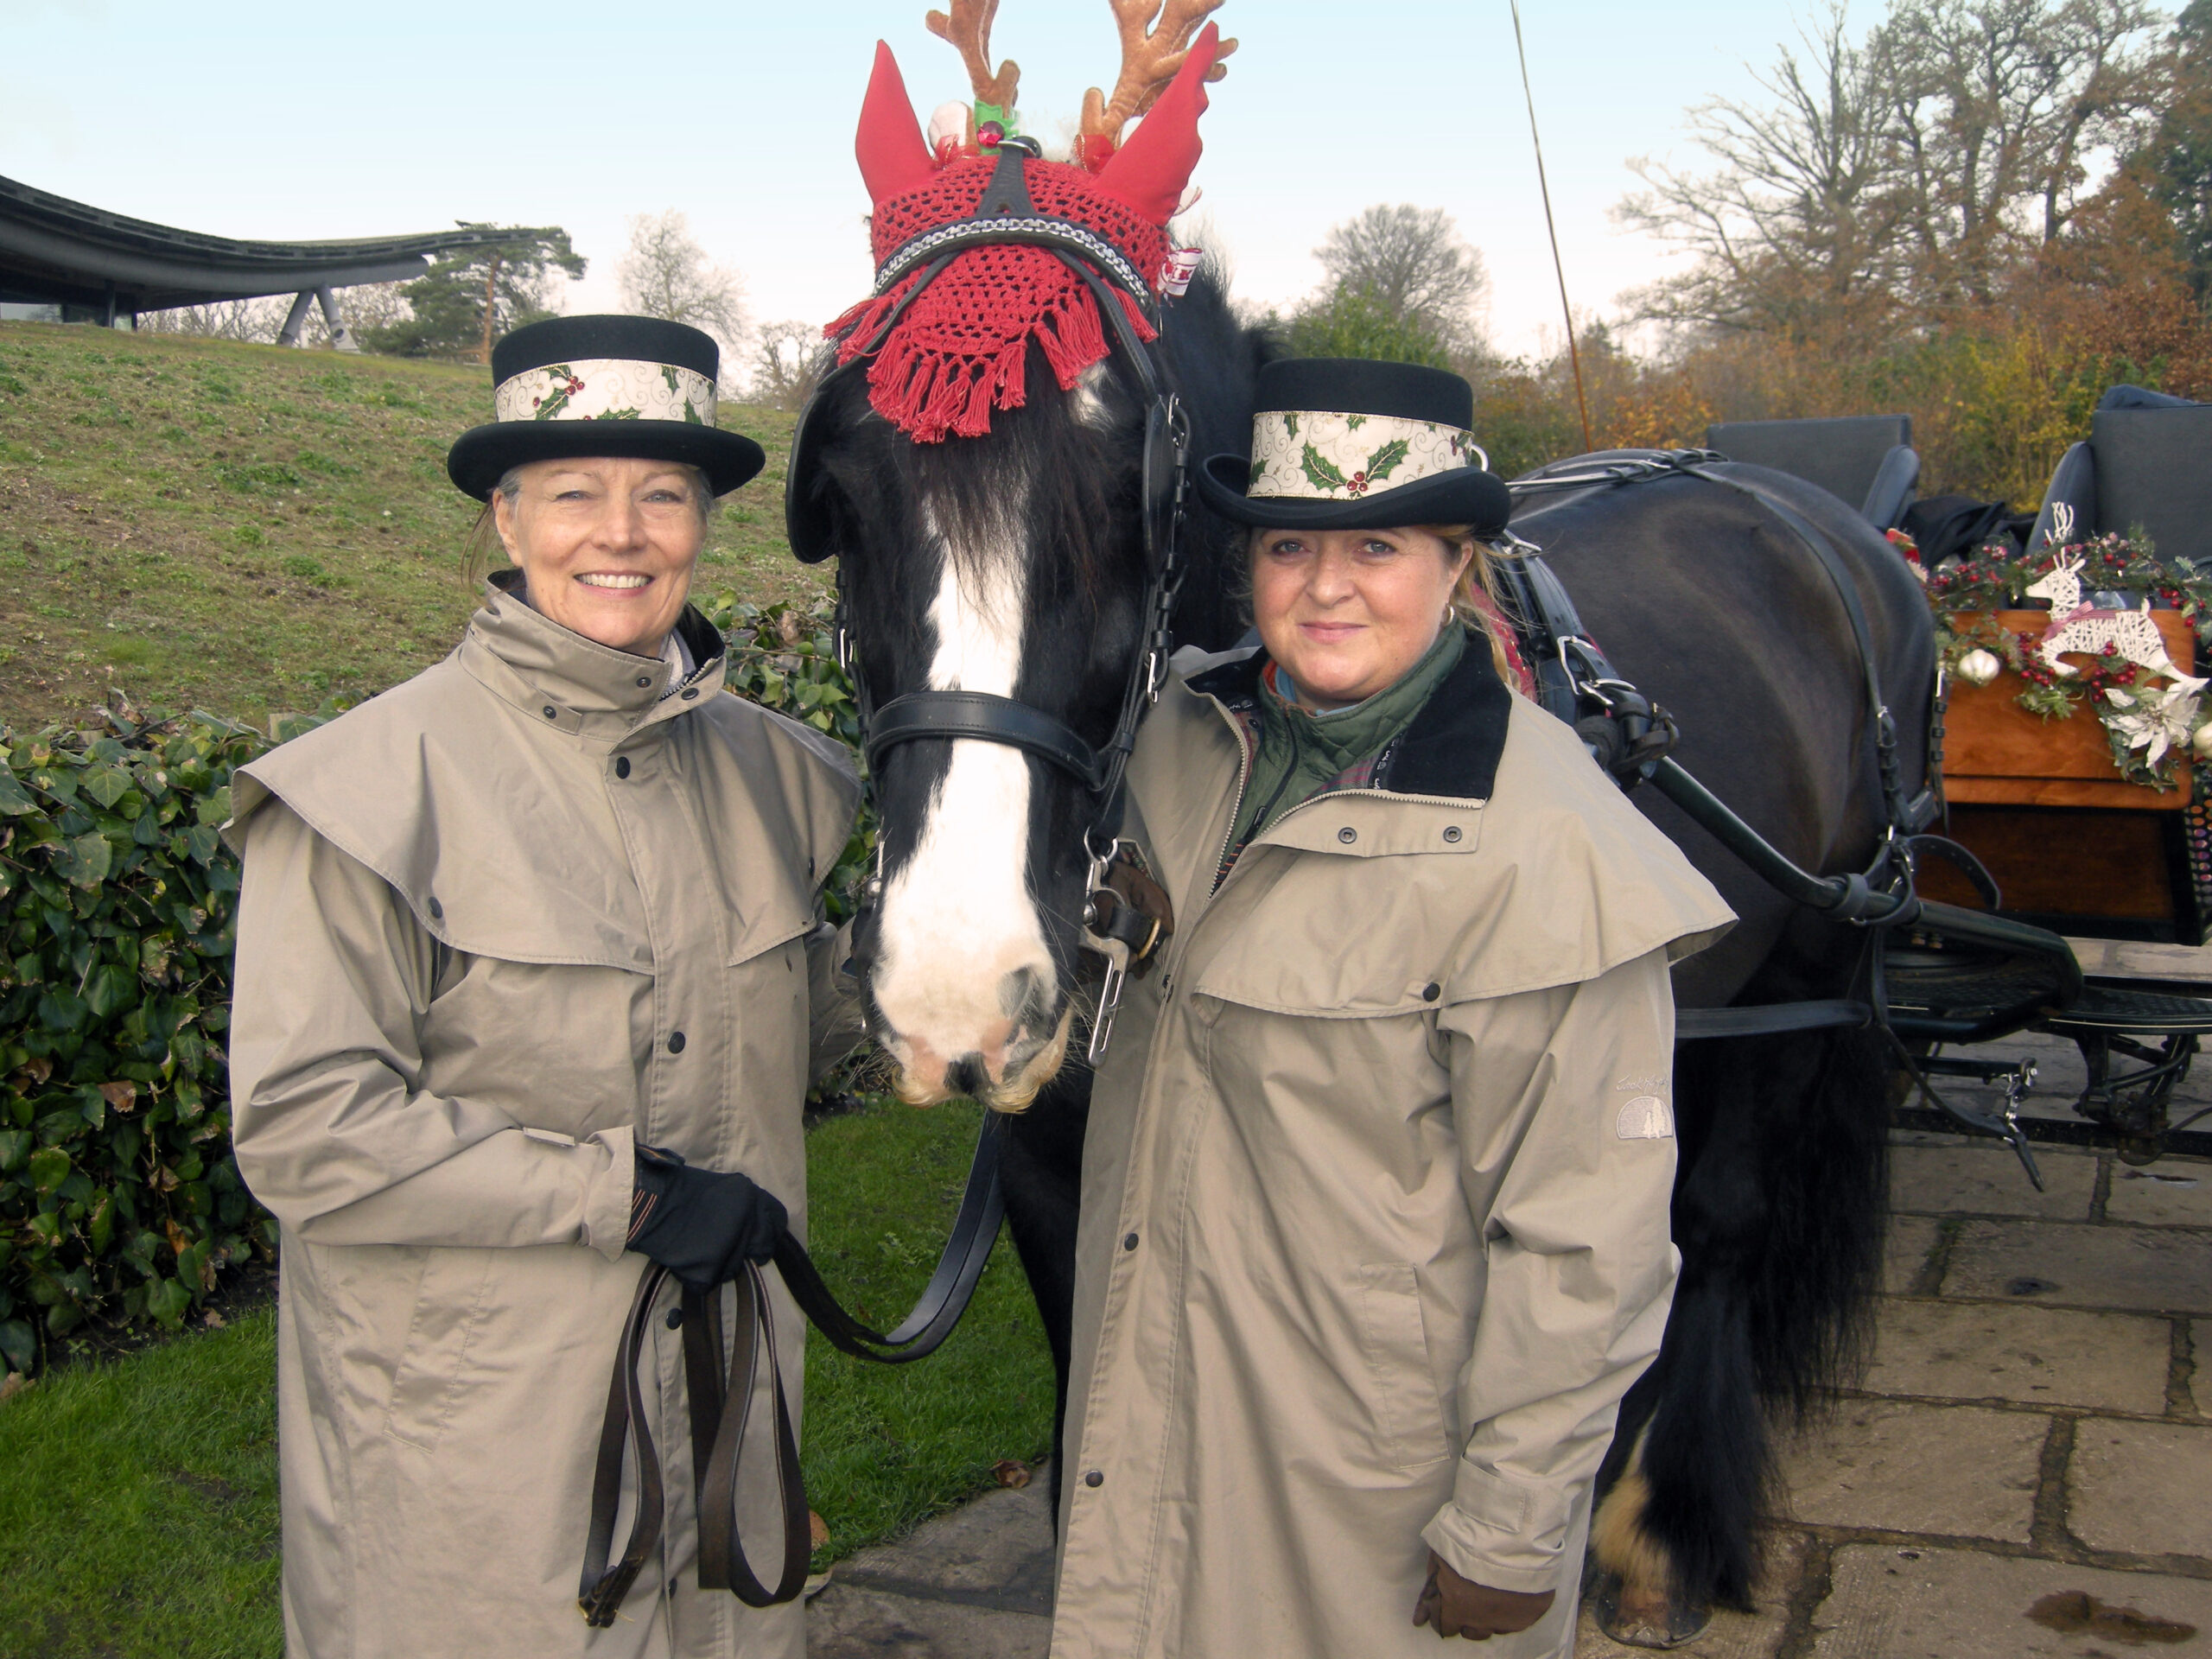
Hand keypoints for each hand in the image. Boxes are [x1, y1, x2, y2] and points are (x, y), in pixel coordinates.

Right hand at [627, 1145, 787, 1288]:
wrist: (647, 1204)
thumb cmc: (681, 1191)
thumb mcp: (723, 1187)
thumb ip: (745, 1206)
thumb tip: (758, 1225)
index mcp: (751, 1199)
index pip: (777, 1221)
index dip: (770, 1232)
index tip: (760, 1238)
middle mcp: (745, 1223)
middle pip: (761, 1250)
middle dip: (749, 1252)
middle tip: (726, 1249)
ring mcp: (728, 1248)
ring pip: (734, 1269)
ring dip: (720, 1264)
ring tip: (699, 1250)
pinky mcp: (708, 1270)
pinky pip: (709, 1282)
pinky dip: (698, 1276)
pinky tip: (686, 1259)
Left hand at [1412, 1552, 1555, 1640]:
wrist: (1512, 1536)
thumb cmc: (1470, 1541)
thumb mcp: (1439, 1555)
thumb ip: (1434, 1580)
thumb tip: (1426, 1600)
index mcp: (1455, 1607)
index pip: (1442, 1625)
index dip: (1440, 1617)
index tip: (1443, 1609)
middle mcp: (1479, 1620)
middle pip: (1467, 1632)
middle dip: (1463, 1619)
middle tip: (1466, 1602)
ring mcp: (1505, 1621)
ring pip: (1491, 1630)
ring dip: (1485, 1619)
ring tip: (1487, 1601)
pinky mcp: (1527, 1616)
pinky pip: (1513, 1623)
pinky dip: (1508, 1614)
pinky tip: (1508, 1599)